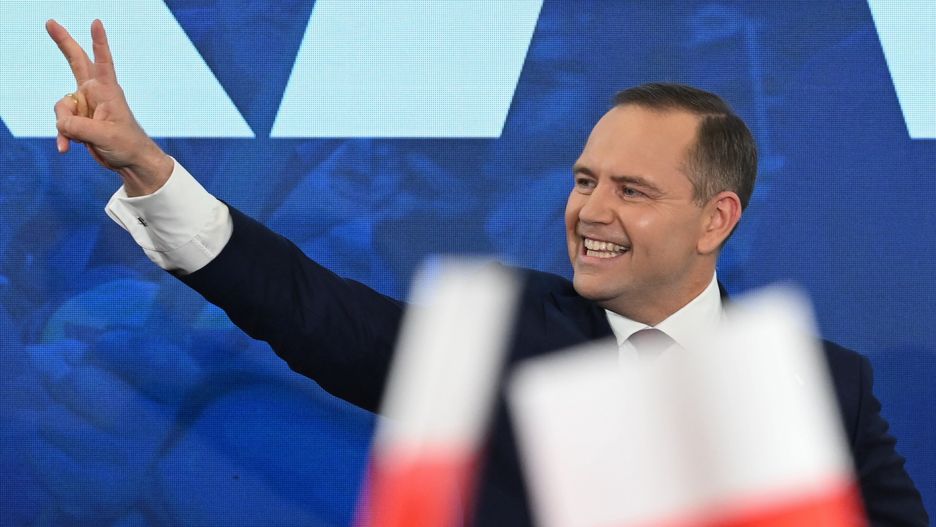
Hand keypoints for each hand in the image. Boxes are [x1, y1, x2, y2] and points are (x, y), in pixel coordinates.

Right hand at [46, 19, 172, 196]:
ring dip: (65, 126)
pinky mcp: (79, 119)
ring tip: (80, 140)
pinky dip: (63, 135)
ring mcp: (86, 105)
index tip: (97, 22)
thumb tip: (61, 123)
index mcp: (108, 90)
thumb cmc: (127, 145)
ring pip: (61, 106)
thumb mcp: (104, 136)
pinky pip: (61, 123)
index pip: (103, 62)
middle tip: (50, 22)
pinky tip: (65, 149)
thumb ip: (78, 127)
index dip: (99, 42)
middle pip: (76, 61)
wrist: (130, 162)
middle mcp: (95, 93)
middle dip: (63, 41)